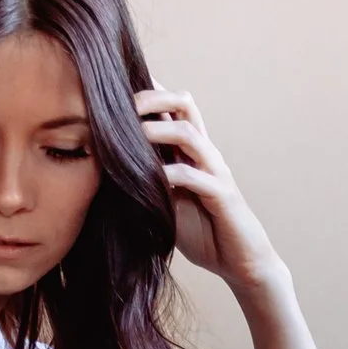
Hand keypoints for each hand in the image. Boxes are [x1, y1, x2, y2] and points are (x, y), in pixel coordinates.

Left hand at [135, 87, 284, 297]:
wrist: (241, 262)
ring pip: (188, 133)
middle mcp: (204, 153)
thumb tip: (106, 170)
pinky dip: (168, 174)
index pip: (172, 107)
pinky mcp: (222, 194)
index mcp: (191, 151)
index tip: (116, 86)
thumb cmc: (203, 232)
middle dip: (151, 97)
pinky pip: (193, 175)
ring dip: (156, 129)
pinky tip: (147, 179)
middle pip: (184, 103)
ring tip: (130, 135)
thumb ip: (147, 181)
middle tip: (120, 104)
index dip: (148, 90)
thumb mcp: (166, 202)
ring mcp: (215, 170)